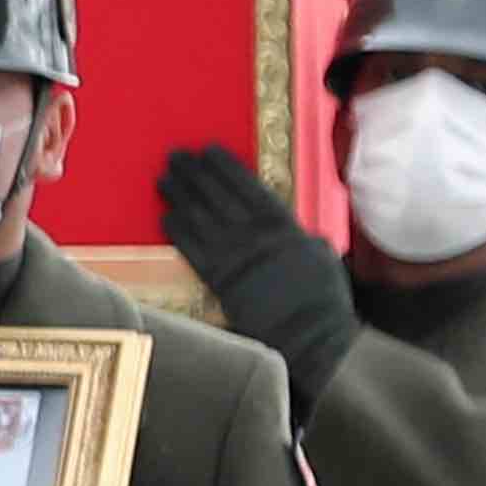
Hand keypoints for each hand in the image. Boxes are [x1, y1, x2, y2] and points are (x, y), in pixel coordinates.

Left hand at [158, 145, 354, 420]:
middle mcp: (254, 235)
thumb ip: (296, 234)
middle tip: (174, 156)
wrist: (309, 335)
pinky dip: (178, 232)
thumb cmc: (321, 297)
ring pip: (200, 218)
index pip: (247, 186)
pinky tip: (165, 216)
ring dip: (180, 196)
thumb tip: (286, 226)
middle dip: (194, 175)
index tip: (208, 150)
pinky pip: (192, 250)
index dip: (225, 167)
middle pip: (217, 196)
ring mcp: (234, 257)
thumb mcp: (319, 253)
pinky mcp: (217, 281)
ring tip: (163, 178)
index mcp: (282, 225)